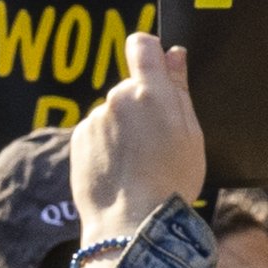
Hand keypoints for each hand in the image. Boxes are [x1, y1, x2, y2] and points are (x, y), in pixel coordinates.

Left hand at [71, 35, 206, 267]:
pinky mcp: (77, 139)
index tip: (155, 66)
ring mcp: (94, 119)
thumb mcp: (190, 134)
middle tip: (157, 143)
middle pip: (130, 89)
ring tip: (137, 164)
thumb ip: (179, 89)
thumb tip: (174, 55)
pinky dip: (106, 145)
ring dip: (123, 129)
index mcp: (150, 92)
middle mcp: (117, 98)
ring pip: (113, 114)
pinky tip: (119, 171)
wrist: (132, 221)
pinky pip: (97, 133)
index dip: (148, 51)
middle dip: (141, 106)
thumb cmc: (172, 180)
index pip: (142, 46)